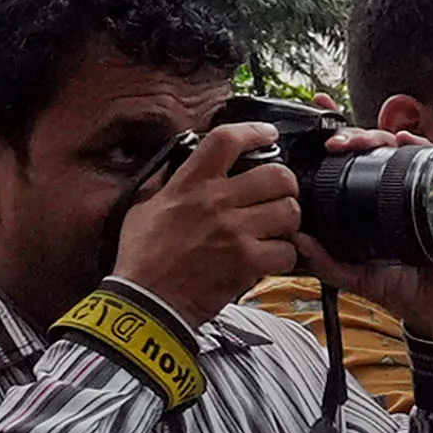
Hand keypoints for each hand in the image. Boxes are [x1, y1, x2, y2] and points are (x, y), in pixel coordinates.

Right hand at [107, 125, 301, 326]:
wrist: (146, 301)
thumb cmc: (143, 256)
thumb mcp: (144, 206)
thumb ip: (168, 181)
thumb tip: (182, 161)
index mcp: (188, 184)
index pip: (225, 140)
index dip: (254, 132)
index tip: (268, 134)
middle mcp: (214, 202)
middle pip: (277, 175)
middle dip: (285, 185)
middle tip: (278, 195)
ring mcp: (234, 231)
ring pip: (290, 211)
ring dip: (288, 221)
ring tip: (275, 228)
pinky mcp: (247, 261)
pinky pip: (288, 250)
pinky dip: (284, 256)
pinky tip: (268, 258)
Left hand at [293, 126, 432, 340]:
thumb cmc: (404, 290)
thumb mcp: (355, 276)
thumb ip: (326, 262)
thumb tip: (296, 240)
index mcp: (376, 205)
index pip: (358, 163)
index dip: (343, 139)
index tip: (322, 126)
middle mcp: (400, 193)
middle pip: (378, 149)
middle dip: (356, 137)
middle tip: (337, 144)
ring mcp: (425, 193)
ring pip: (403, 151)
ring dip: (382, 137)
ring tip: (363, 142)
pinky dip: (422, 147)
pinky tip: (406, 141)